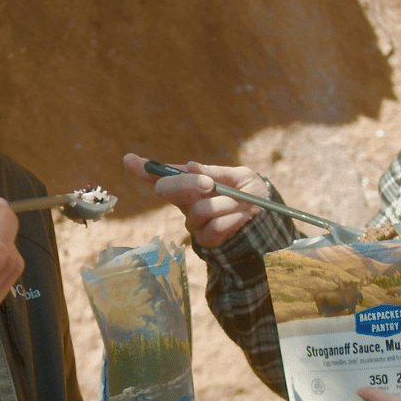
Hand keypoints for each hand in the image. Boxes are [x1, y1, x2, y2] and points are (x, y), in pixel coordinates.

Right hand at [123, 152, 267, 247]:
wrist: (270, 220)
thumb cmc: (252, 194)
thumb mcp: (239, 177)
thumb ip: (215, 172)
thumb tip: (189, 167)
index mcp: (192, 184)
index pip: (163, 175)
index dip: (145, 168)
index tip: (129, 160)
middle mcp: (187, 203)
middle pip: (167, 190)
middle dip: (188, 184)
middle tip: (209, 184)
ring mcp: (194, 222)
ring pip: (198, 209)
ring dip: (224, 204)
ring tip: (242, 205)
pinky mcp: (206, 240)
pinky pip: (212, 228)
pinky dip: (230, 220)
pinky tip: (241, 217)